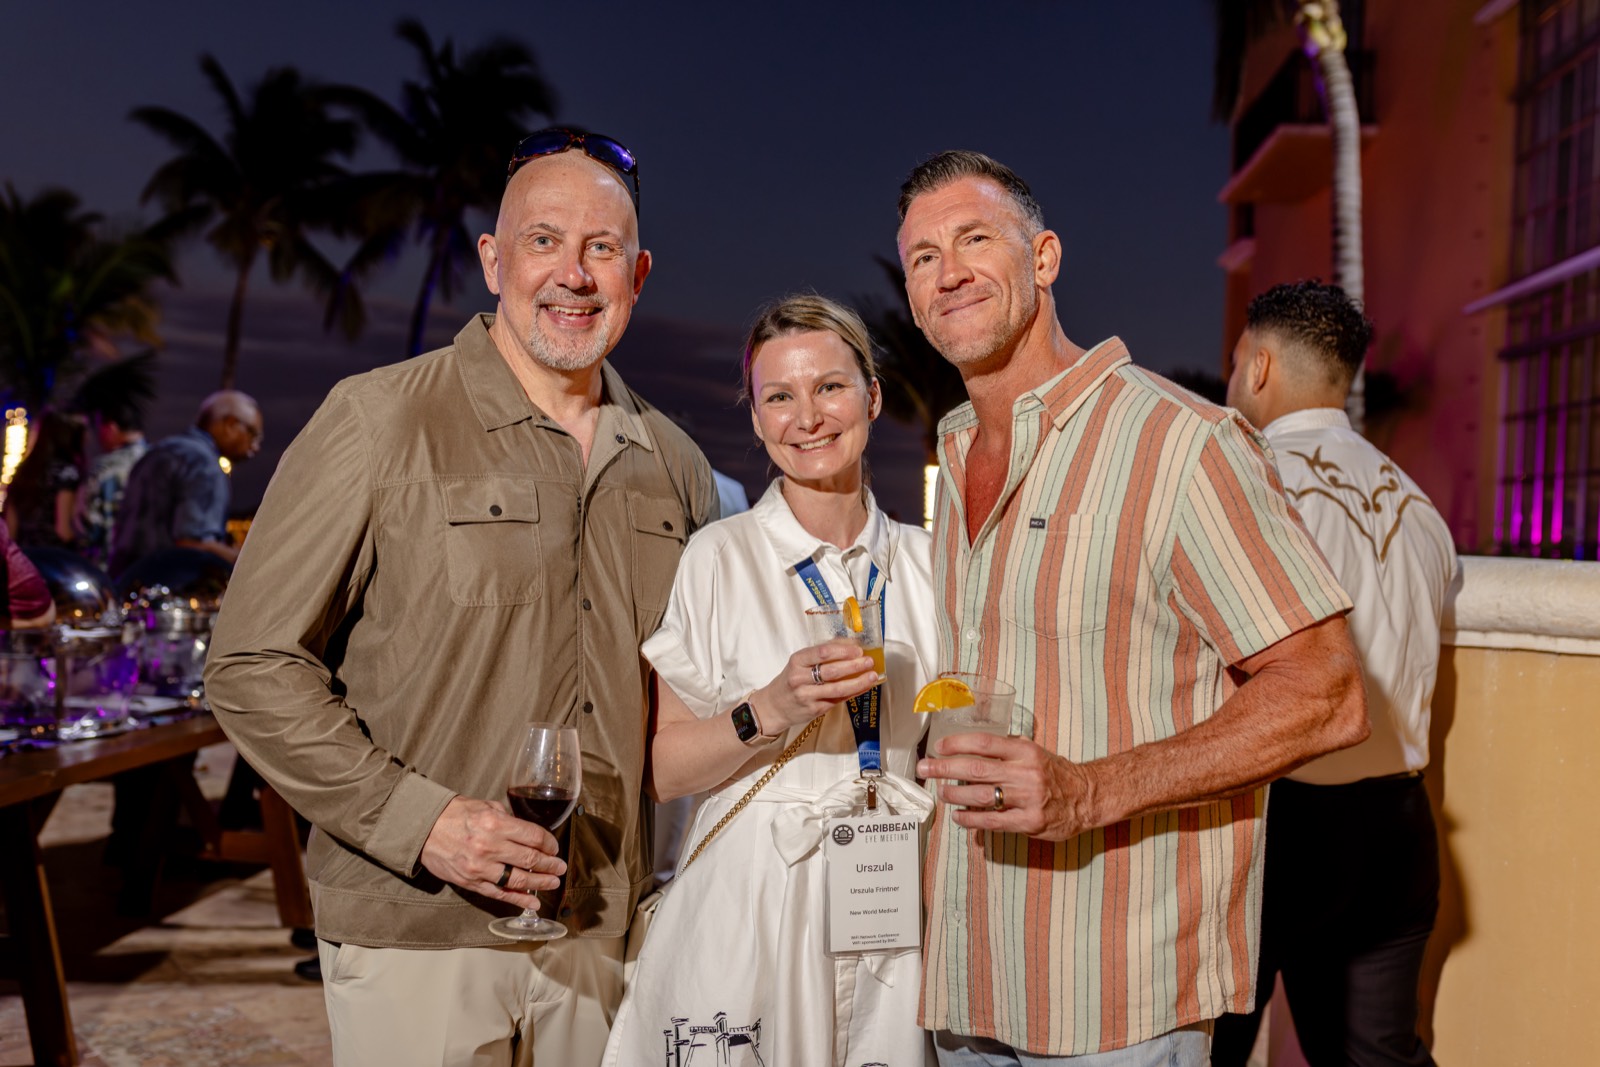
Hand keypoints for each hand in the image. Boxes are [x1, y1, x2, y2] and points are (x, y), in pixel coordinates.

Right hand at [419, 795, 565, 908]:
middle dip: (550, 865)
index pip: (533, 837)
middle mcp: (489, 847)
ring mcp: (480, 868)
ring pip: (518, 879)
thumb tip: (527, 831)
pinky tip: (532, 902)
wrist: (423, 829)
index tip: (554, 848)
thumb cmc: (454, 814)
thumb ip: (507, 818)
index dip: (549, 844)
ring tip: (553, 882)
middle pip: (530, 859)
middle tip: (560, 867)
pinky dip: (518, 900)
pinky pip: (499, 894)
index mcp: (495, 824)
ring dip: (540, 883)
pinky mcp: (471, 882)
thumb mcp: (485, 806)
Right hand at [752, 639, 880, 735]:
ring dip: (858, 681)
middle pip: (832, 671)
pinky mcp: (814, 710)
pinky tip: (862, 687)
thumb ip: (821, 654)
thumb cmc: (791, 681)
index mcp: (797, 661)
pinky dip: (853, 692)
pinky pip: (838, 700)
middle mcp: (800, 678)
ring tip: (872, 675)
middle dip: (855, 666)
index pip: (822, 652)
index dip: (843, 651)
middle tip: (869, 661)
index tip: (858, 650)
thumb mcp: (799, 663)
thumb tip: (850, 644)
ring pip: (838, 688)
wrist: (773, 706)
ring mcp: (807, 695)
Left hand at [917, 733, 1100, 840]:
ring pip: (980, 796)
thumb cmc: (1055, 773)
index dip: (957, 743)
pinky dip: (971, 819)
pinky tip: (959, 817)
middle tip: (925, 768)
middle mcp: (1025, 773)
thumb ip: (1006, 751)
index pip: (984, 743)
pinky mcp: (1029, 822)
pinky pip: (992, 821)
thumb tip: (970, 751)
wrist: (1088, 797)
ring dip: (955, 794)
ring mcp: (1027, 799)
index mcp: (1025, 751)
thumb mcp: (1034, 752)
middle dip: (945, 768)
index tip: (939, 747)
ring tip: (942, 792)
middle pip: (976, 768)